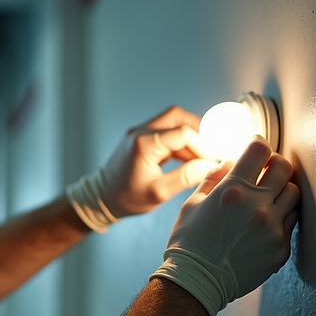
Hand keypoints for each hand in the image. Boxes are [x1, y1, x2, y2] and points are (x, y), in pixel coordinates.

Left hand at [67, 107, 218, 231]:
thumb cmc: (126, 198)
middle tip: (210, 149)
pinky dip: (179, 141)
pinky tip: (187, 159)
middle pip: (177, 117)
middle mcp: (140, 132)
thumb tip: (210, 165)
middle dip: (198, 131)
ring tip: (199, 157)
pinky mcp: (140, 138)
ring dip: (189, 136)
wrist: (101, 198)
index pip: (183, 133)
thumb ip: (186, 177)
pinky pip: (165, 131)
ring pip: (172, 122)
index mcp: (144, 144)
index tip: (214, 158)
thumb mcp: (159, 192)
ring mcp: (138, 132)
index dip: (203, 145)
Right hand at [151, 137, 300, 315]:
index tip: (255, 147)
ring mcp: (272, 228)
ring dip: (282, 188)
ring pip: (294, 192)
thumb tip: (230, 162)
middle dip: (274, 163)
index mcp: (232, 191)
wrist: (197, 282)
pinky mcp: (280, 248)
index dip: (258, 144)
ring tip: (269, 195)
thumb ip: (213, 178)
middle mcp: (257, 206)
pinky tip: (265, 222)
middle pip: (283, 167)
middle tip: (266, 169)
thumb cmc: (189, 242)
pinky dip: (281, 216)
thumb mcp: (192, 204)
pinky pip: (290, 222)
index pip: (259, 150)